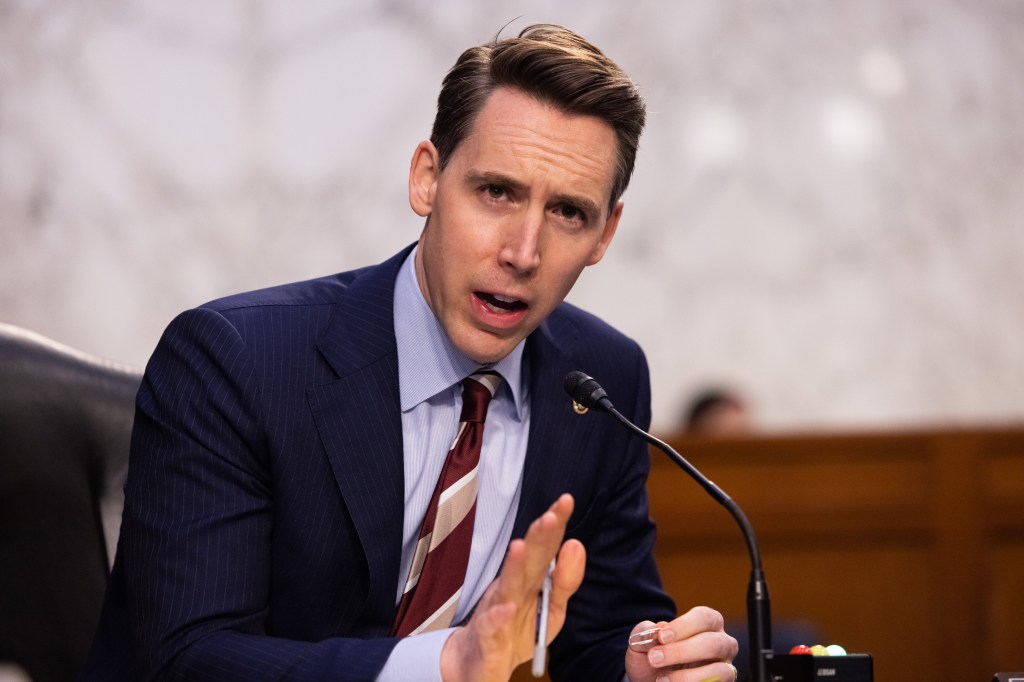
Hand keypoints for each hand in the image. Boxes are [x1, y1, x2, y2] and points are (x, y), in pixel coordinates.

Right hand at [440, 494, 585, 681]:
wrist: (476, 666)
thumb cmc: (515, 632)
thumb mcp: (551, 610)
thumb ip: (565, 580)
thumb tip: (576, 544)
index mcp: (529, 580)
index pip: (544, 547)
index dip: (555, 524)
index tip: (566, 500)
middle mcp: (511, 589)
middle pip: (527, 561)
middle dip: (537, 538)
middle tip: (550, 516)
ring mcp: (496, 612)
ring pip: (506, 587)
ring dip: (513, 568)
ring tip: (520, 547)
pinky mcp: (486, 639)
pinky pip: (490, 627)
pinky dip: (496, 618)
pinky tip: (504, 608)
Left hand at [624, 607, 738, 681]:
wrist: (649, 679)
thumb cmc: (651, 656)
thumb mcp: (642, 642)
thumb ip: (645, 632)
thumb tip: (656, 629)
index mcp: (707, 623)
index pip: (704, 617)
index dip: (684, 626)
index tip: (661, 636)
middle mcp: (722, 643)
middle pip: (713, 643)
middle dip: (682, 651)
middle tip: (654, 658)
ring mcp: (724, 667)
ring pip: (719, 670)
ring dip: (688, 676)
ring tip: (662, 679)